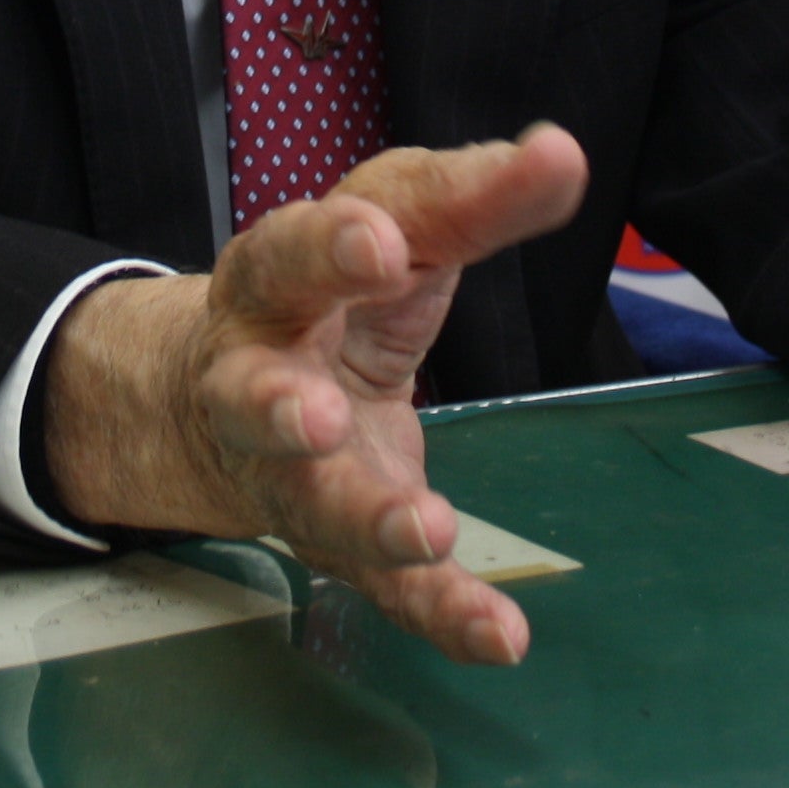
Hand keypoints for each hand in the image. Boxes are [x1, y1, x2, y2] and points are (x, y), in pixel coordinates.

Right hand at [43, 126, 587, 663]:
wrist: (225, 391)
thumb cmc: (331, 284)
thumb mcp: (394, 222)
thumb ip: (470, 198)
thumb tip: (563, 152)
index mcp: (270, 281)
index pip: (292, 254)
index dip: (331, 249)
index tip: (383, 241)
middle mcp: (255, 381)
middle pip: (252, 395)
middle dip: (279, 407)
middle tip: (318, 412)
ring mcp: (291, 473)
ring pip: (311, 505)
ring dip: (365, 518)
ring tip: (427, 527)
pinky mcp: (338, 543)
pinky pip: (382, 589)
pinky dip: (440, 613)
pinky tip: (501, 635)